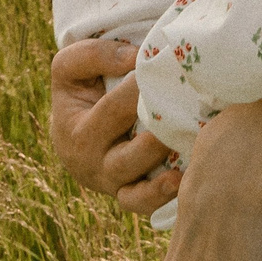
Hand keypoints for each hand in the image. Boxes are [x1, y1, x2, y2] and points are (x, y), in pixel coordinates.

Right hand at [47, 37, 179, 214]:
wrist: (76, 131)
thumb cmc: (81, 93)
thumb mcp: (70, 68)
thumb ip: (94, 54)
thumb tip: (134, 58)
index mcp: (76, 131)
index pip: (114, 110)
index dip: (141, 92)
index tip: (171, 72)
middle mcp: (93, 164)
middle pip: (129, 156)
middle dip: (160, 134)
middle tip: (191, 112)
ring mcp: (113, 184)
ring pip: (138, 190)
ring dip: (166, 173)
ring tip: (190, 148)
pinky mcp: (131, 196)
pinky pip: (145, 206)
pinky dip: (163, 198)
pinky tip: (184, 181)